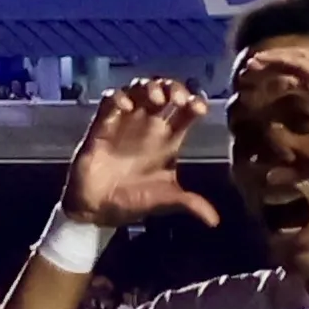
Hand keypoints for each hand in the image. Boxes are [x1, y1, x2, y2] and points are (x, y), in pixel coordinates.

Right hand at [63, 77, 219, 229]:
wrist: (95, 211)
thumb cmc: (130, 202)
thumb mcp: (164, 201)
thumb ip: (189, 203)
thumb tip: (214, 221)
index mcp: (167, 139)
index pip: (186, 110)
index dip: (194, 101)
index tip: (197, 108)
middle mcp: (148, 126)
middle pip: (165, 91)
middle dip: (173, 87)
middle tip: (176, 99)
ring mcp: (126, 123)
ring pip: (140, 89)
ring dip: (148, 87)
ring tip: (154, 99)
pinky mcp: (102, 125)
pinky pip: (110, 100)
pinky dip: (118, 97)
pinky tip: (125, 107)